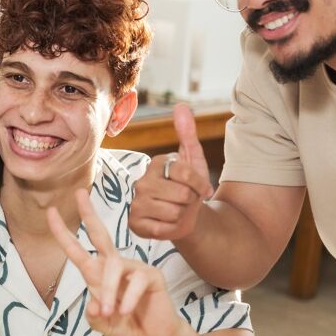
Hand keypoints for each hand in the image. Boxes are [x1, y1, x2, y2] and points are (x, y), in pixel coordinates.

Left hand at [48, 191, 186, 335]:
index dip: (63, 232)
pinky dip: (127, 298)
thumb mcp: (102, 325)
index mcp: (97, 274)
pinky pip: (136, 282)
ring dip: (109, 291)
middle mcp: (114, 265)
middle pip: (100, 234)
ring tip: (110, 312)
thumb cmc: (126, 326)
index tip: (50, 212)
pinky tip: (126, 311)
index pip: (77, 250)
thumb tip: (94, 304)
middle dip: (88, 213)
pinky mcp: (152, 275)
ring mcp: (134, 268)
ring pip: (113, 267)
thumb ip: (94, 317)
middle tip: (78, 192)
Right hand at [129, 103, 213, 240]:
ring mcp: (136, 203)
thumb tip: (181, 105)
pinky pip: (162, 230)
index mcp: (156, 164)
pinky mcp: (134, 224)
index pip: (186, 174)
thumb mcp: (194, 160)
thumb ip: (187, 134)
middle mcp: (142, 182)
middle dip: (190, 201)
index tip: (200, 188)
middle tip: (186, 201)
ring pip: (174, 213)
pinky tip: (167, 224)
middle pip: (182, 195)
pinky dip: (171, 229)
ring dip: (181, 216)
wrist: (186, 217)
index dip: (200, 185)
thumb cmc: (189, 188)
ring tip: (177, 211)